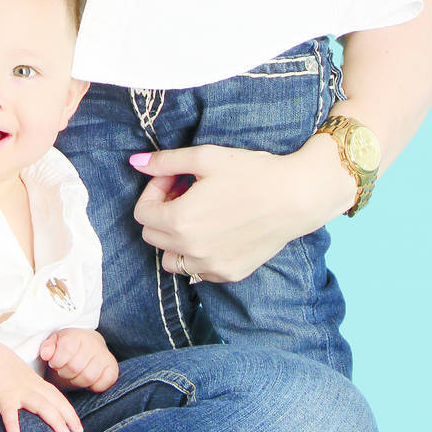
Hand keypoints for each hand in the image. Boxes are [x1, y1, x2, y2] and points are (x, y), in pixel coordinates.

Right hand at [0, 352, 84, 431]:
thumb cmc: (2, 371)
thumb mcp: (23, 380)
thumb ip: (32, 392)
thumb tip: (40, 410)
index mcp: (37, 384)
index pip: (58, 398)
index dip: (70, 413)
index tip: (79, 428)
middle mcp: (31, 387)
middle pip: (55, 402)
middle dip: (68, 417)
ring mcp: (18, 391)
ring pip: (40, 404)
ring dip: (53, 418)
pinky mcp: (2, 395)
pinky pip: (9, 410)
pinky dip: (12, 421)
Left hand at [38, 328, 118, 391]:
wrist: (86, 346)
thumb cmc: (68, 346)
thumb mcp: (53, 343)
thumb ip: (47, 347)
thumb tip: (46, 354)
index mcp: (77, 335)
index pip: (65, 351)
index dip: (57, 362)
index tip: (55, 362)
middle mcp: (94, 343)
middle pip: (75, 368)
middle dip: (66, 373)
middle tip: (65, 369)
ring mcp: (105, 356)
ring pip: (88, 377)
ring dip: (78, 380)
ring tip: (75, 374)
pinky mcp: (113, 369)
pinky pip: (103, 384)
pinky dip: (93, 386)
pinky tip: (87, 379)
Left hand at [129, 134, 354, 283]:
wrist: (297, 197)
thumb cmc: (252, 173)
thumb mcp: (205, 158)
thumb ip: (165, 162)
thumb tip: (135, 163)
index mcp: (179, 221)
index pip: (142, 214)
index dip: (154, 191)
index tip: (175, 179)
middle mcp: (191, 250)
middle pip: (153, 236)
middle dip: (163, 212)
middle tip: (188, 192)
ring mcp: (211, 266)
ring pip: (172, 259)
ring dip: (176, 238)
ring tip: (199, 214)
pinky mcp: (230, 273)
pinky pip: (198, 271)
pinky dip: (198, 254)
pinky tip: (217, 230)